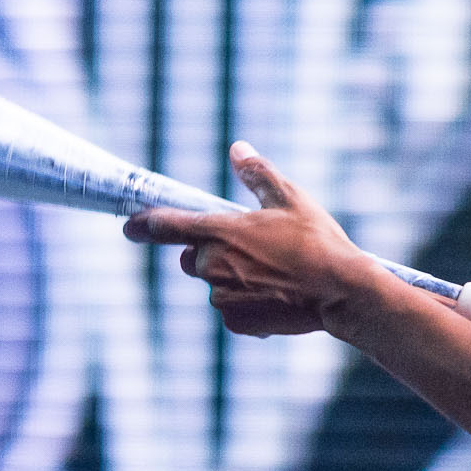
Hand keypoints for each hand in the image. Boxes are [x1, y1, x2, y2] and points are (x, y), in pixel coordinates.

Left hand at [124, 144, 379, 338]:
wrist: (340, 292)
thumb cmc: (317, 241)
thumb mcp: (291, 198)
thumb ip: (258, 173)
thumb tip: (238, 148)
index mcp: (221, 231)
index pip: (166, 225)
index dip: (143, 225)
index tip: (130, 226)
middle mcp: (213, 265)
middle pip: (193, 258)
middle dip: (212, 253)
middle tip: (253, 250)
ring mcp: (222, 297)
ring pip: (215, 285)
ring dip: (232, 279)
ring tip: (274, 274)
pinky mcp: (236, 323)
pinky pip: (231, 310)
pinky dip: (247, 304)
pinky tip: (277, 296)